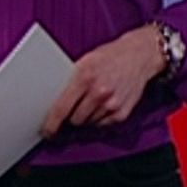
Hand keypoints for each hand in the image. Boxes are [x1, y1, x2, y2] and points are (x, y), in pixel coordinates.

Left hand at [41, 25, 164, 137]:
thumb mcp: (85, 61)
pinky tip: (104, 103)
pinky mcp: (122, 112)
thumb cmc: (110, 57)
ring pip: (88, 123)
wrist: (139, 55)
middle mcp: (99, 92)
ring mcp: (112, 103)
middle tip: (76, 105)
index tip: (47, 132)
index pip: (61, 109)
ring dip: (87, 116)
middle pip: (74, 119)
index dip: (51, 124)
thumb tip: (53, 103)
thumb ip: (70, 82)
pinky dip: (100, 117)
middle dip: (71, 116)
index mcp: (84, 77)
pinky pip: (102, 124)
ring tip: (93, 100)